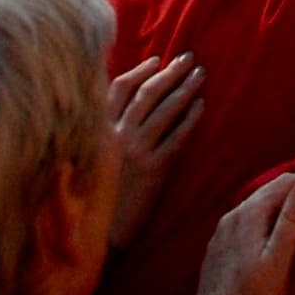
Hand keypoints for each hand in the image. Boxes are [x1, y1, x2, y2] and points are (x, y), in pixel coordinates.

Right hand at [110, 54, 206, 249]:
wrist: (100, 236)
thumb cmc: (96, 198)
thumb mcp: (92, 158)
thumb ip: (104, 132)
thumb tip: (124, 109)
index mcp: (100, 131)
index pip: (119, 89)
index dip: (140, 71)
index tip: (158, 60)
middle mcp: (117, 137)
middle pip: (148, 94)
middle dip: (170, 72)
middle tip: (190, 58)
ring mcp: (136, 152)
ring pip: (165, 111)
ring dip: (185, 89)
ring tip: (201, 75)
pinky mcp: (153, 171)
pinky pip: (177, 138)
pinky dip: (190, 119)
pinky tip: (202, 107)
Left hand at [185, 172, 294, 294]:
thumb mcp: (278, 262)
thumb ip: (292, 219)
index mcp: (248, 215)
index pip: (285, 184)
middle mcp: (232, 217)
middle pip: (269, 190)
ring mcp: (222, 234)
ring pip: (256, 204)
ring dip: (281, 199)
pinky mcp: (218, 250)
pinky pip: (246, 220)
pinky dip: (266, 215)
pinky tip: (273, 227)